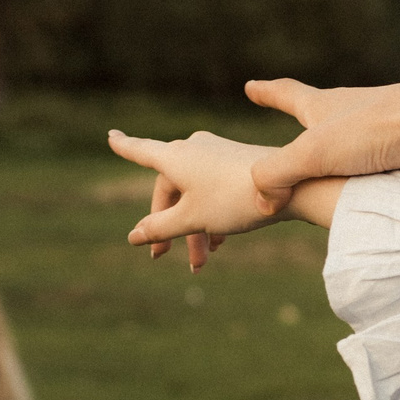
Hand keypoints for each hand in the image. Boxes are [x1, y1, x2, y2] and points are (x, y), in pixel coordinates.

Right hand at [109, 129, 280, 270]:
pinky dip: (210, 215)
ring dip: (192, 227)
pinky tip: (219, 243)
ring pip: (193, 194)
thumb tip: (133, 236)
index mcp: (175, 157)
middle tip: (163, 255)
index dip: (124, 147)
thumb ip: (160, 228)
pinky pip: (213, 190)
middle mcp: (193, 149)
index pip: (140, 151)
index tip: (111, 137)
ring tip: (201, 261)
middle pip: (169, 187)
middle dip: (166, 224)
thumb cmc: (234, 199)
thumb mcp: (192, 219)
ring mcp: (216, 154)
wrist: (289, 188)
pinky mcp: (237, 162)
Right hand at [245, 79, 399, 211]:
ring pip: (349, 146)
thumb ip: (275, 176)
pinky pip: (372, 171)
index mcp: (324, 107)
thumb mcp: (311, 153)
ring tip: (325, 165)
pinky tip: (362, 193)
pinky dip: (362, 180)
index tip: (251, 86)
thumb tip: (262, 202)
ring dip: (335, 154)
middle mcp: (350, 116)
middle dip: (303, 119)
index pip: (286, 94)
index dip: (267, 92)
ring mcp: (378, 136)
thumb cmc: (374, 130)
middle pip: (319, 117)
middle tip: (290, 115)